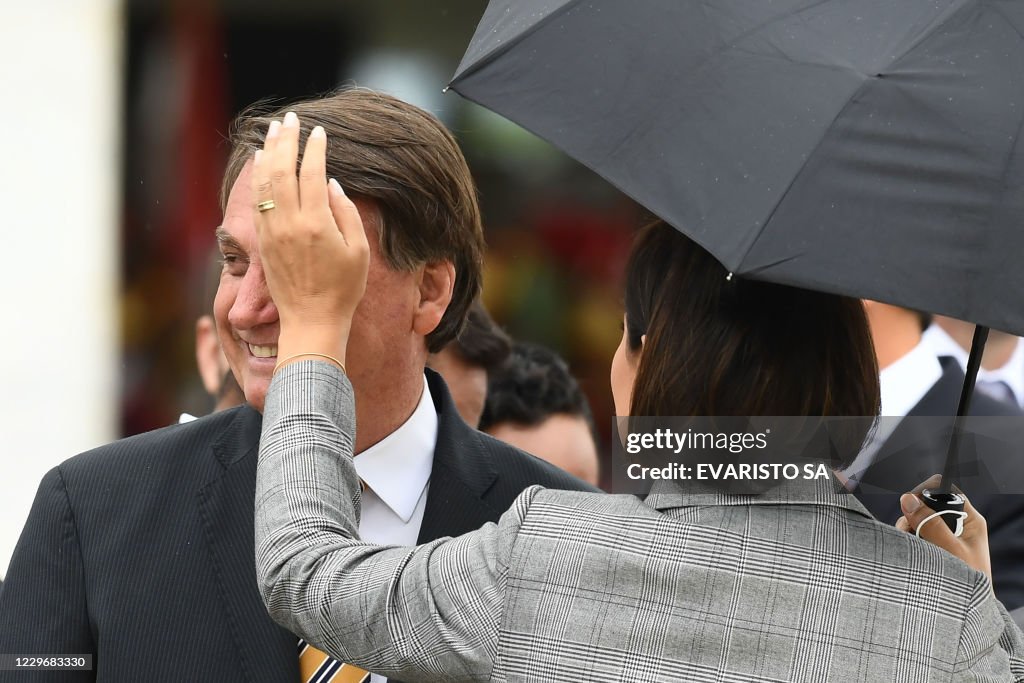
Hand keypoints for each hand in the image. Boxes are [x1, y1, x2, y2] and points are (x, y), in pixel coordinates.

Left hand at [253, 112, 369, 366]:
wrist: (312, 321)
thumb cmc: (343, 289)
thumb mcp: (358, 251)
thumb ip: (346, 213)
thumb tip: (331, 184)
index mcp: (317, 223)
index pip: (313, 172)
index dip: (315, 149)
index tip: (320, 133)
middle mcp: (290, 223)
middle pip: (283, 169)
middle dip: (286, 140)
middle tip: (290, 120)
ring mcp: (272, 232)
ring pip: (265, 181)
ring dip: (269, 152)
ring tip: (273, 132)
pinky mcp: (262, 242)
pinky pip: (257, 200)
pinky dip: (258, 176)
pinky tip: (261, 162)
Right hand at [895, 474, 991, 584]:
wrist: (966, 612)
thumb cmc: (967, 585)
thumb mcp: (949, 551)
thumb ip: (930, 524)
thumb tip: (908, 499)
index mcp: (970, 521)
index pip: (947, 492)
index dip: (928, 493)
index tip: (912, 505)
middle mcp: (957, 526)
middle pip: (927, 506)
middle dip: (913, 516)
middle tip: (910, 531)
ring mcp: (943, 538)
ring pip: (917, 521)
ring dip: (908, 531)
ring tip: (911, 548)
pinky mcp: (932, 548)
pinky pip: (913, 535)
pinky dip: (907, 541)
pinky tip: (909, 552)